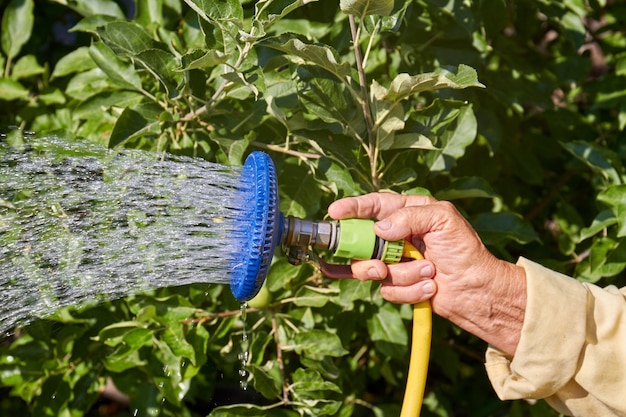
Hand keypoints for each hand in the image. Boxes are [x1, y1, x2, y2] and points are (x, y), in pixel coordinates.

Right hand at [327, 193, 525, 353]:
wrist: (478, 289)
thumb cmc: (465, 249)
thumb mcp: (442, 219)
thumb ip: (409, 216)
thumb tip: (380, 229)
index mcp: (407, 213)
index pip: (374, 206)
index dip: (352, 208)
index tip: (334, 213)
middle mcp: (397, 236)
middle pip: (362, 241)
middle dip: (369, 256)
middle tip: (379, 265)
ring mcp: (395, 261)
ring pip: (373, 269)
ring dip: (403, 275)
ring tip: (430, 272)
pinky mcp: (399, 284)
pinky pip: (387, 290)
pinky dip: (410, 291)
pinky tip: (430, 287)